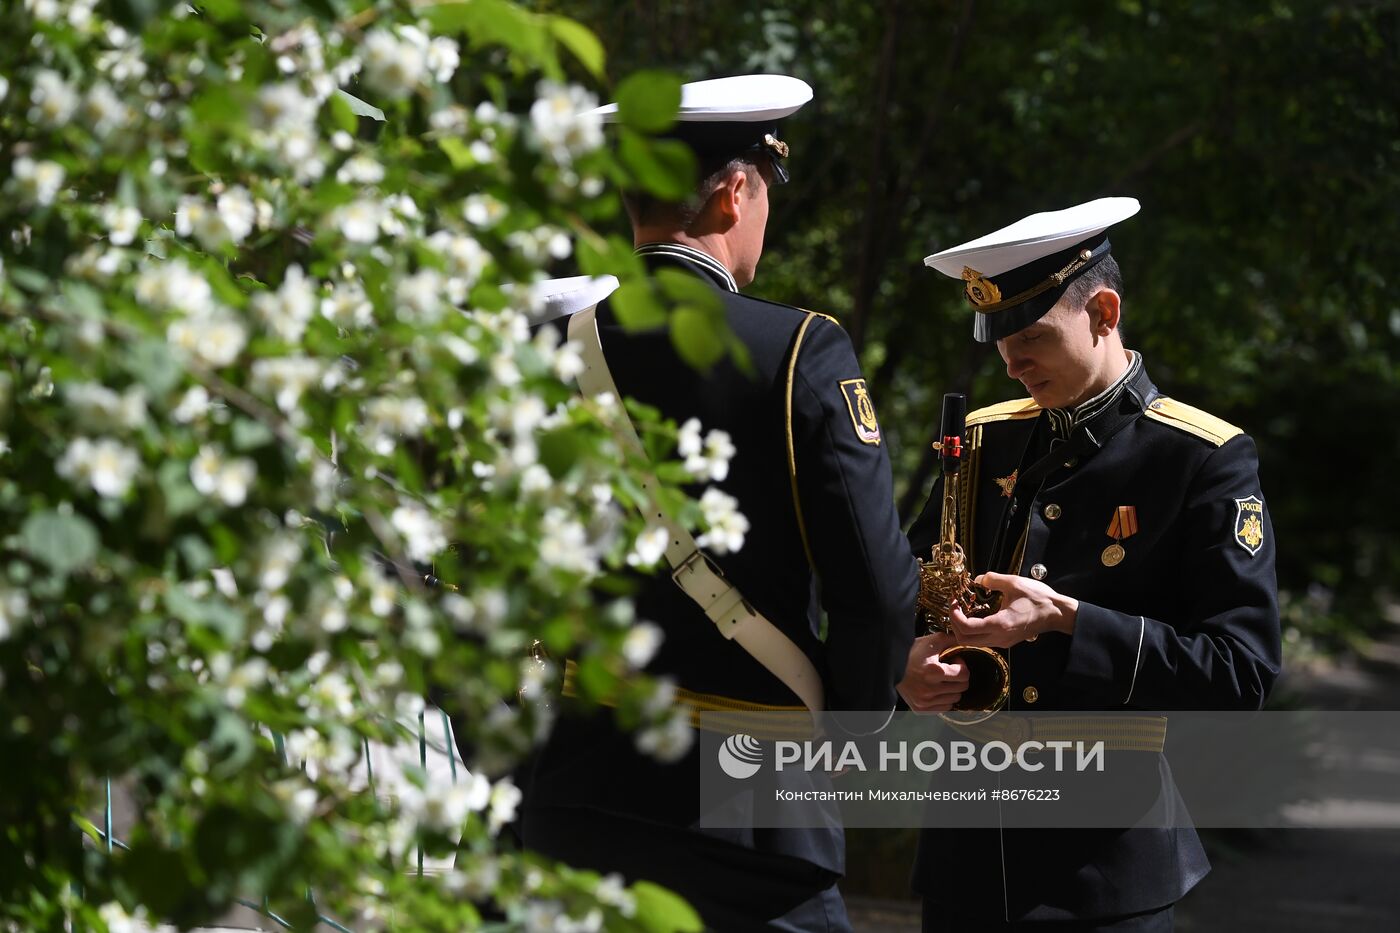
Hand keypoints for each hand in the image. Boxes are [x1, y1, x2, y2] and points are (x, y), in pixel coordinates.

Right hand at [897, 632, 970, 711]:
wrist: (890, 666)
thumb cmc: (910, 653)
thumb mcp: (931, 641)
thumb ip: (951, 639)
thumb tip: (966, 640)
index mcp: (933, 671)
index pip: (964, 675)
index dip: (961, 666)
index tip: (954, 662)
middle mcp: (929, 689)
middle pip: (961, 688)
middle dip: (959, 677)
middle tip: (949, 670)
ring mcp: (925, 701)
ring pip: (954, 699)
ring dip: (952, 688)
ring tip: (941, 679)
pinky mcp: (921, 709)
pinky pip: (944, 708)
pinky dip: (944, 699)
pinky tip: (936, 689)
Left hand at [946, 571, 1078, 648]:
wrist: (1056, 613)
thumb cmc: (1039, 599)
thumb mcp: (1014, 583)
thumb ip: (993, 579)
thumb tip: (979, 579)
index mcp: (1000, 624)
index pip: (966, 628)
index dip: (954, 615)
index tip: (954, 602)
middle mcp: (999, 637)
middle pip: (965, 640)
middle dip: (954, 624)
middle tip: (955, 606)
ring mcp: (1002, 641)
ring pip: (973, 642)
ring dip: (963, 628)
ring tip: (964, 610)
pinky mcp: (1006, 641)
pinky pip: (983, 640)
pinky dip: (974, 630)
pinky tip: (977, 615)